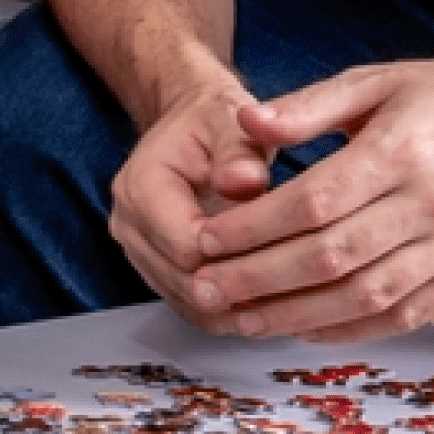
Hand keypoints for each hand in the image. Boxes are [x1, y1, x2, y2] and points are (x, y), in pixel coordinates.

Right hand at [106, 72, 278, 329]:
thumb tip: (244, 181)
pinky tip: (270, 306)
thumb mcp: (231, 120)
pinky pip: (191, 307)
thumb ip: (240, 151)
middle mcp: (130, 225)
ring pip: (188, 303)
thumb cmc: (212, 122)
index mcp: (141, 187)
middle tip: (303, 291)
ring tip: (293, 303)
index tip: (289, 256)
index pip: (186, 247)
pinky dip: (229, 313)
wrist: (190, 127)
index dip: (239, 257)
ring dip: (238, 309)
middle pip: (186, 282)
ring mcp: (139, 252)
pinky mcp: (156, 269)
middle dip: (243, 289)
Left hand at [181, 57, 433, 343]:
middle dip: (259, 278)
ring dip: (298, 315)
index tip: (205, 239)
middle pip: (331, 255)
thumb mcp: (381, 81)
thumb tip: (245, 123)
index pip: (311, 202)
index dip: (253, 227)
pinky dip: (354, 328)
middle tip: (206, 289)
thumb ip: (310, 106)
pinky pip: (407, 314)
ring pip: (366, 295)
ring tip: (244, 319)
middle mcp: (430, 204)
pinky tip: (309, 330)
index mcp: (400, 150)